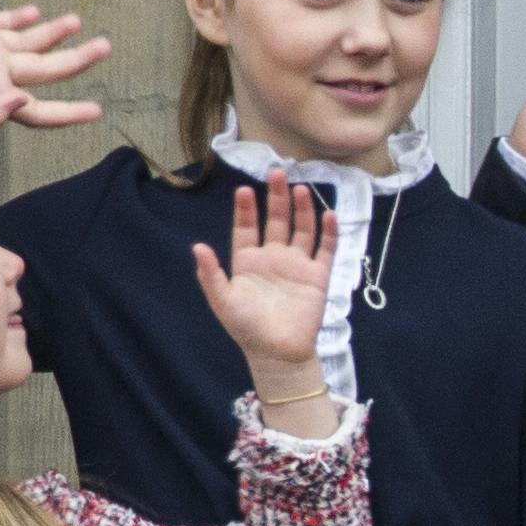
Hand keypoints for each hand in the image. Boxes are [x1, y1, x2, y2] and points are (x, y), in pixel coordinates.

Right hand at [0, 0, 112, 131]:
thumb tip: (23, 103)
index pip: (40, 109)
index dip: (69, 113)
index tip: (99, 111)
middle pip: (46, 71)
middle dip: (77, 60)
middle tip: (106, 47)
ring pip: (29, 43)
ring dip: (54, 34)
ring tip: (78, 22)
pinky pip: (3, 22)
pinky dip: (21, 18)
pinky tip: (35, 12)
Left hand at [191, 178, 341, 429]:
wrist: (277, 352)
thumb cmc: (246, 328)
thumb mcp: (222, 301)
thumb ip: (211, 274)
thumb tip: (197, 247)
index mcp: (248, 262)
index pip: (247, 228)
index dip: (246, 209)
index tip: (244, 190)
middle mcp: (273, 258)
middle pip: (276, 221)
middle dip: (276, 197)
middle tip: (278, 172)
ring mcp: (297, 265)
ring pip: (301, 230)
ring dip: (301, 210)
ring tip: (300, 188)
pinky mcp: (318, 276)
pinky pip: (325, 249)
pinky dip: (328, 233)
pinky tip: (328, 216)